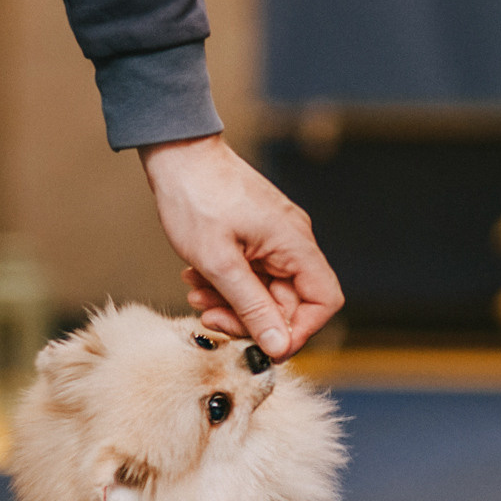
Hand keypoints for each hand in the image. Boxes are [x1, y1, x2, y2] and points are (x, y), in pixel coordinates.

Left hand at [138, 134, 341, 357]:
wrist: (176, 154)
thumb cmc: (196, 198)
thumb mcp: (219, 263)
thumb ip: (251, 307)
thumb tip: (280, 346)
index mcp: (294, 244)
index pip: (323, 301)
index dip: (297, 331)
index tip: (260, 344)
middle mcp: (291, 242)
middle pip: (288, 303)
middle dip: (248, 318)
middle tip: (209, 317)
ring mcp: (272, 239)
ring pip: (263, 292)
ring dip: (229, 303)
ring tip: (196, 293)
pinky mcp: (253, 237)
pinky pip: (248, 275)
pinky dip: (223, 284)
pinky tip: (196, 278)